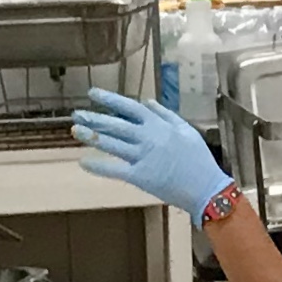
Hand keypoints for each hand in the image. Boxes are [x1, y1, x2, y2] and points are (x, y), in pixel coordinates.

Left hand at [72, 87, 233, 221]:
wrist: (206, 187)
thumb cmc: (198, 159)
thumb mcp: (186, 130)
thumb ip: (166, 114)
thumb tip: (147, 101)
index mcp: (158, 125)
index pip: (129, 107)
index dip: (109, 99)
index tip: (93, 93)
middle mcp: (148, 137)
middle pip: (116, 124)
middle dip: (94, 117)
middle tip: (76, 113)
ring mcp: (143, 157)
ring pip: (112, 144)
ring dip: (92, 136)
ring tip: (75, 130)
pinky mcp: (140, 176)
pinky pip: (115, 170)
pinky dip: (98, 167)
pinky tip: (84, 162)